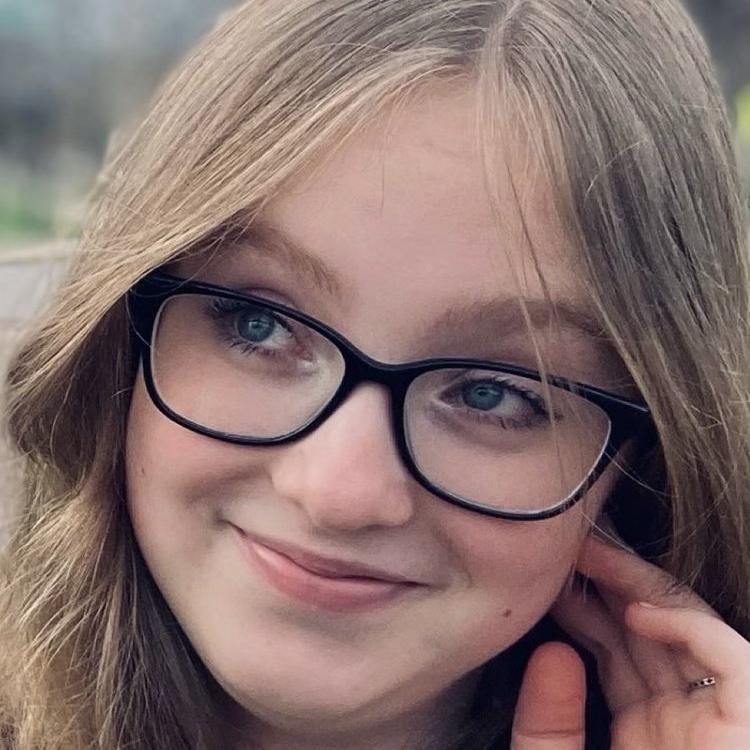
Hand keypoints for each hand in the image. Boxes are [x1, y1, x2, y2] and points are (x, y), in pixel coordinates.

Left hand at [509, 534, 749, 747]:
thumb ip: (548, 730)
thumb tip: (553, 653)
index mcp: (647, 735)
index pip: (619, 653)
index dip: (585, 610)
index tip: (549, 577)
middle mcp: (685, 723)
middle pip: (650, 634)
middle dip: (609, 585)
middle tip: (567, 547)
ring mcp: (719, 724)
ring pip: (689, 631)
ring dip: (639, 588)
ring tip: (589, 554)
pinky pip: (729, 659)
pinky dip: (687, 626)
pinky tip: (634, 612)